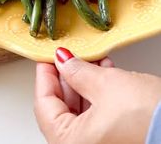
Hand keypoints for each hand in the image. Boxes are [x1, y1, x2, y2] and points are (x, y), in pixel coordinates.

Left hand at [34, 47, 160, 143]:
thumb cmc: (149, 118)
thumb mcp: (105, 84)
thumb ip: (77, 71)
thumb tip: (63, 61)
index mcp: (69, 143)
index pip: (43, 104)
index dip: (45, 75)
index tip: (47, 57)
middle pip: (61, 108)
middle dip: (67, 78)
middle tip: (69, 56)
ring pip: (79, 111)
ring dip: (84, 83)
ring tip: (91, 61)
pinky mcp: (112, 140)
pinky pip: (95, 116)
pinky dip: (96, 95)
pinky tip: (104, 74)